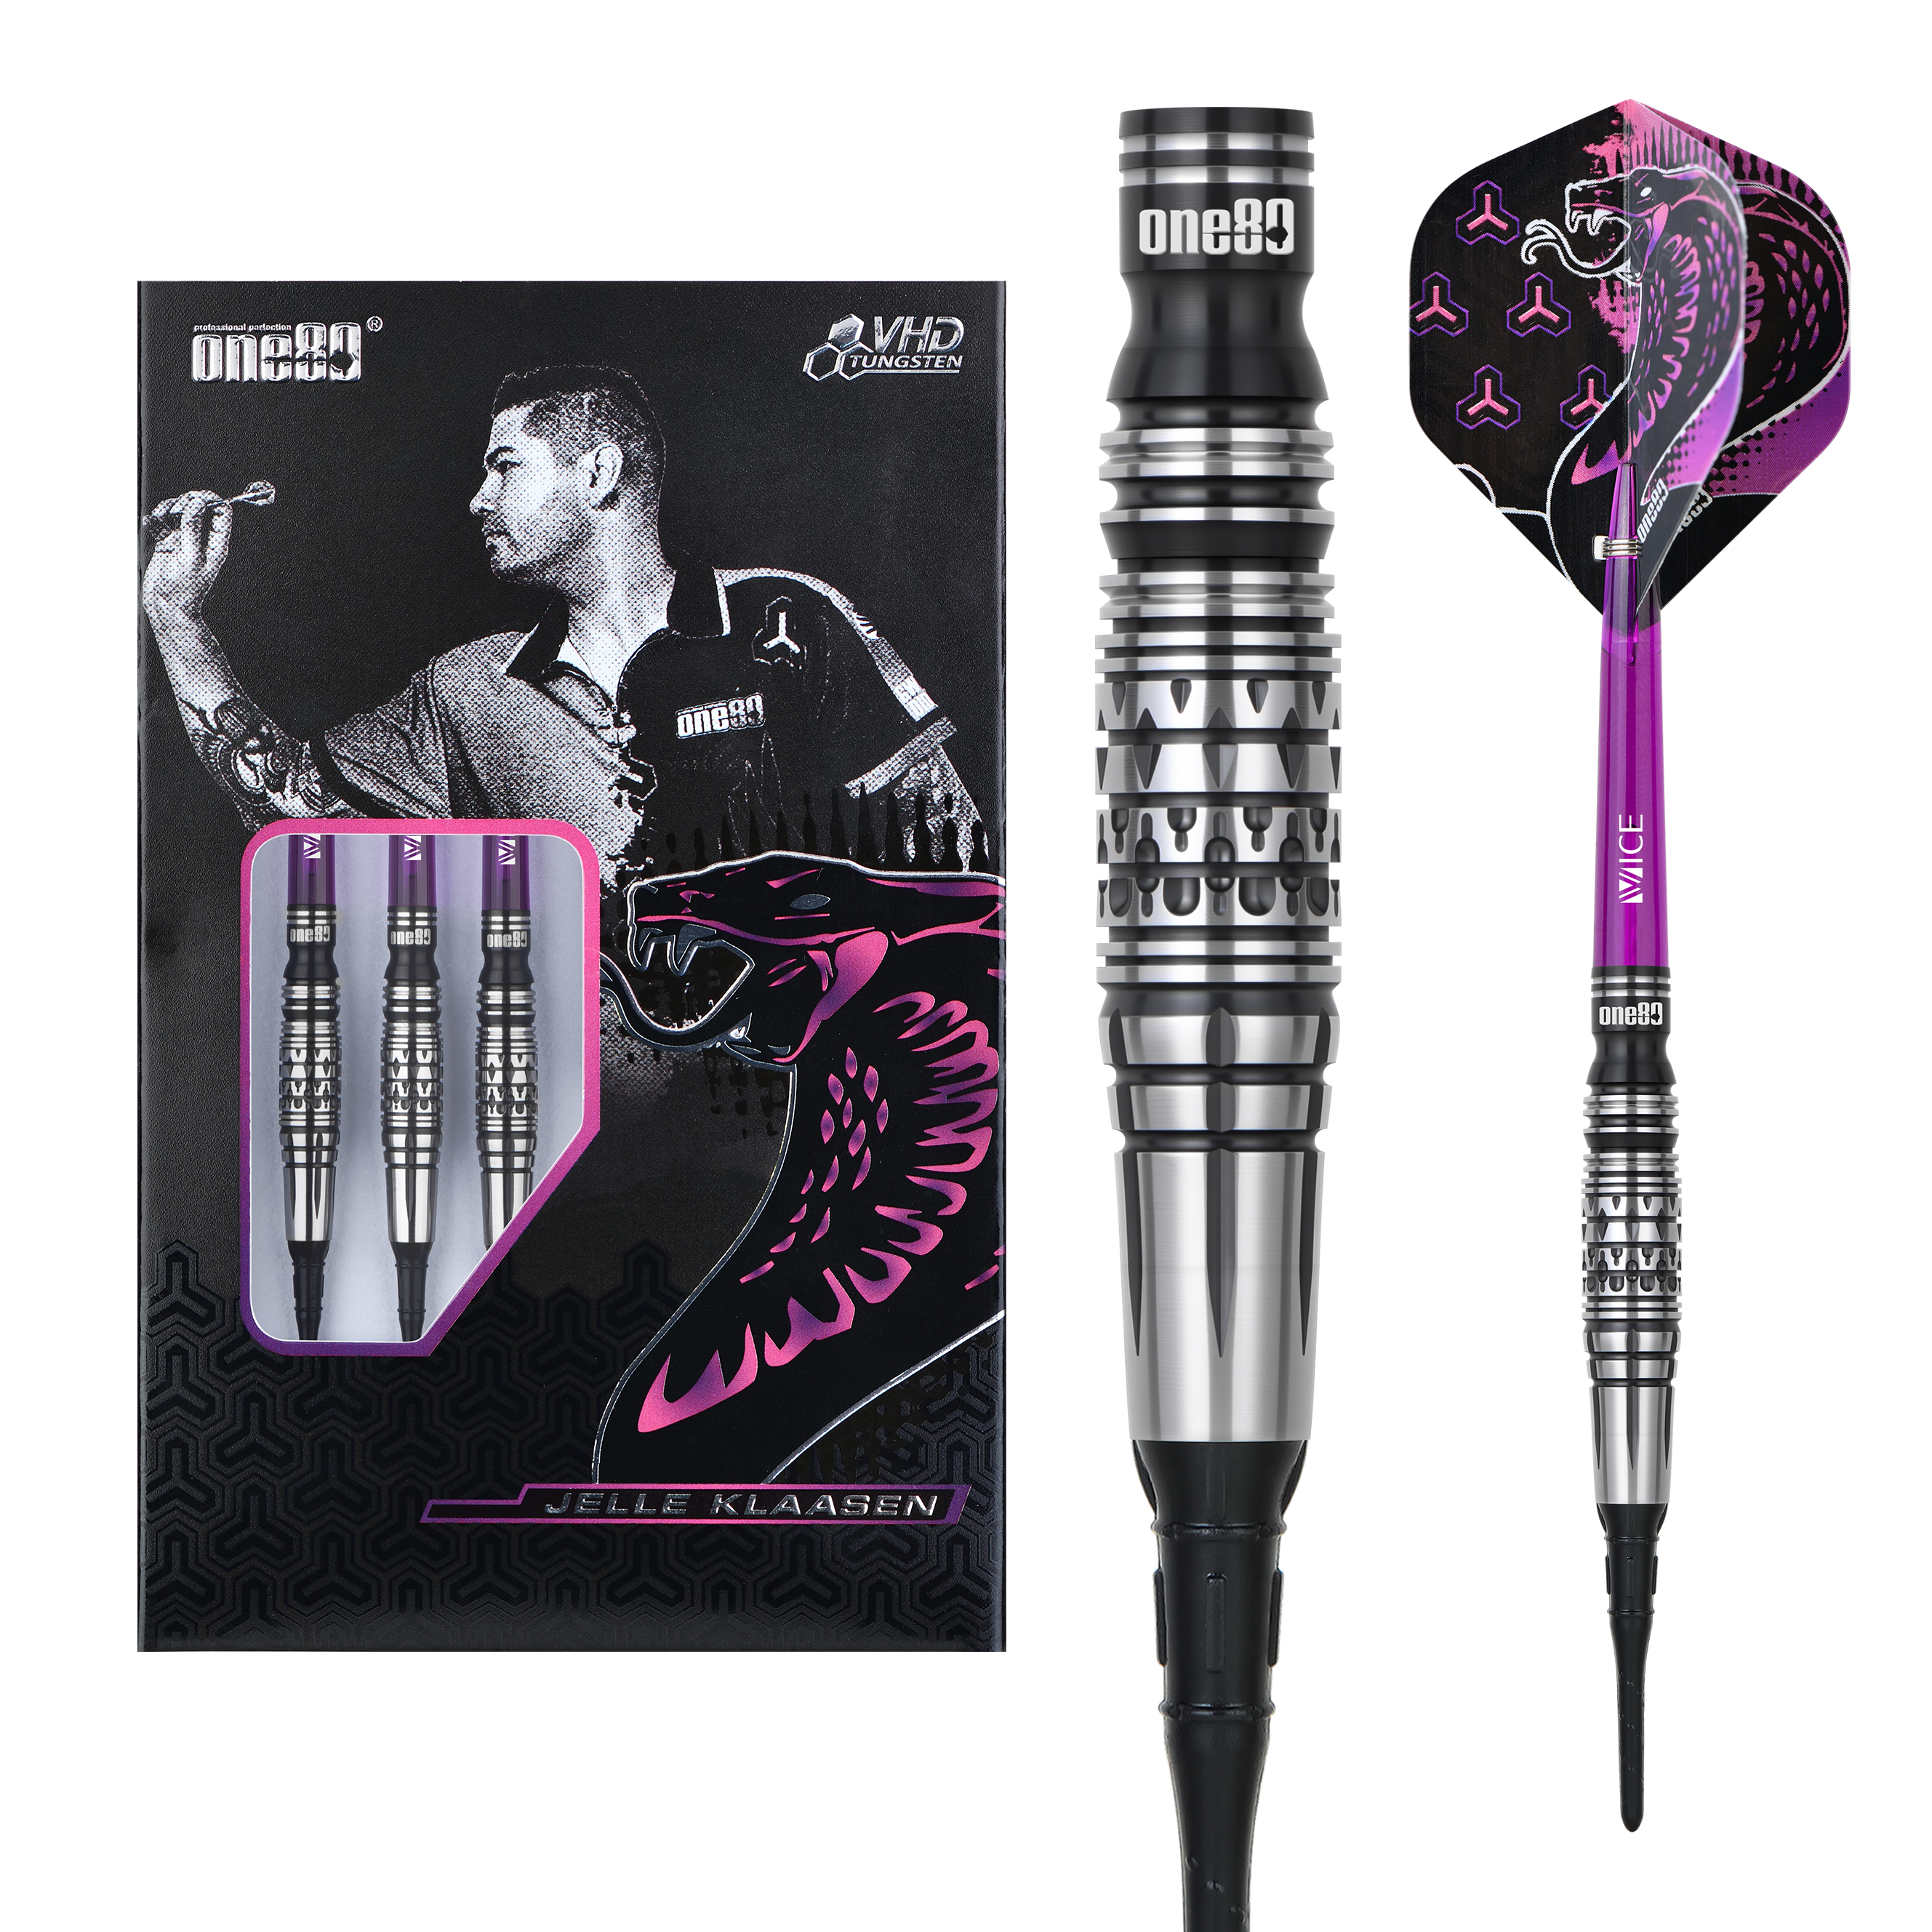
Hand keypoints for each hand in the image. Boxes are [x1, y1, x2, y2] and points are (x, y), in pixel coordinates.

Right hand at [142, 491, 231, 627]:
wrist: (165, 605)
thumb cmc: (183, 588)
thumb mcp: (191, 557)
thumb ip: (193, 528)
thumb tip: (197, 502)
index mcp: (216, 543)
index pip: (222, 511)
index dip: (211, 500)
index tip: (195, 500)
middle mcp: (202, 538)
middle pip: (199, 505)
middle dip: (187, 501)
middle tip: (176, 511)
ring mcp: (184, 538)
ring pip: (180, 509)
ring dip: (169, 507)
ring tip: (161, 518)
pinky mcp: (168, 541)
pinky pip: (164, 520)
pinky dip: (157, 517)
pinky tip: (152, 524)